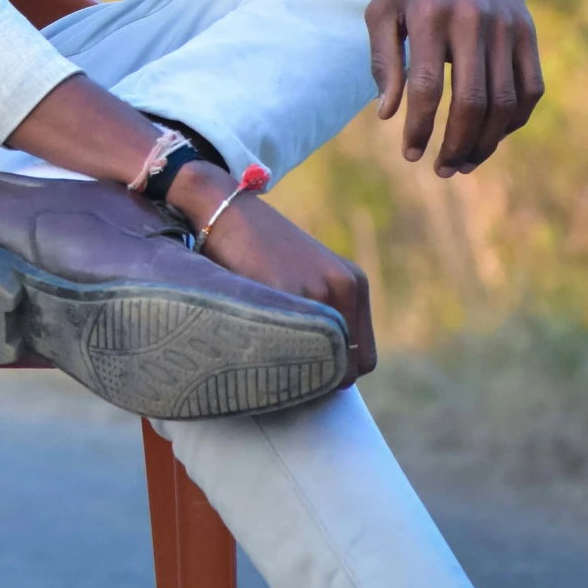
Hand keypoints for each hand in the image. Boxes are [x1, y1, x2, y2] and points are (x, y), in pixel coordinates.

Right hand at [165, 160, 375, 385]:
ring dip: (295, 371)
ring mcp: (316, 290)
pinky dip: (272, 355)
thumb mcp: (304, 275)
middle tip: (284, 369)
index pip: (363, 360)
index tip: (305, 369)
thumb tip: (322, 372)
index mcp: (354, 283)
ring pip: (320, 367)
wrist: (223, 208)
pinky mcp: (284, 291)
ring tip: (267, 354)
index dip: (335, 373)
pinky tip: (253, 340)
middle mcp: (343, 287)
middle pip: (349, 370)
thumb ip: (323, 313)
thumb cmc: (256, 247)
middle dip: (319, 379)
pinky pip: (289, 349)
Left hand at [365, 0, 543, 177]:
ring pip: (505, 100)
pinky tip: (494, 134)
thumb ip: (383, 62)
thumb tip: (388, 115)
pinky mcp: (527, 30)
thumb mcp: (383, 11)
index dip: (420, 128)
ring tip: (465, 162)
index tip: (411, 153)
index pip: (427, 88)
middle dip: (457, 144)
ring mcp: (506, 26)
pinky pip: (531, 87)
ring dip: (487, 141)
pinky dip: (516, 118)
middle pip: (472, 101)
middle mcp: (472, 21)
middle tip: (442, 168)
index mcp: (430, 16)